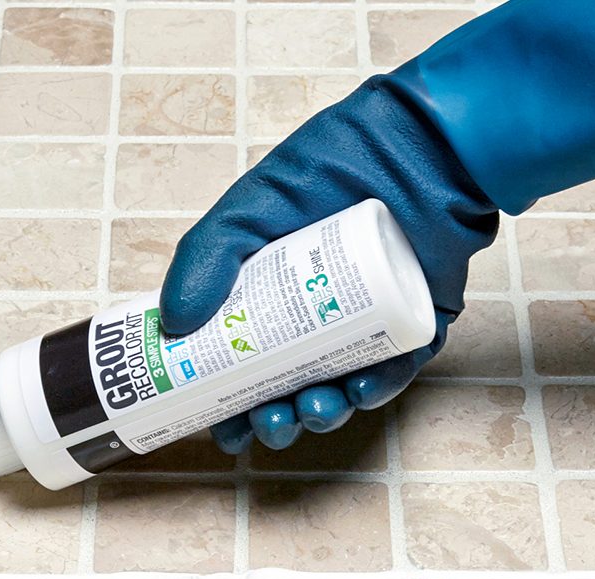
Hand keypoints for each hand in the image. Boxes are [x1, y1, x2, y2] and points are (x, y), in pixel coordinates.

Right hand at [159, 74, 499, 453]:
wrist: (423, 141)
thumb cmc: (334, 162)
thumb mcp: (251, 206)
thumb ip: (205, 255)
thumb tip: (171, 326)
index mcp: (272, 291)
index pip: (243, 358)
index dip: (227, 397)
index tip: (216, 422)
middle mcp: (318, 313)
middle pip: (289, 384)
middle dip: (274, 416)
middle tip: (266, 422)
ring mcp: (368, 322)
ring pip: (341, 386)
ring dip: (322, 412)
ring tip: (309, 410)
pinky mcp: (416, 324)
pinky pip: (397, 370)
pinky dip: (379, 387)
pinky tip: (360, 391)